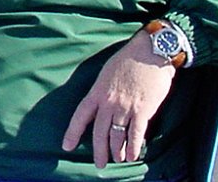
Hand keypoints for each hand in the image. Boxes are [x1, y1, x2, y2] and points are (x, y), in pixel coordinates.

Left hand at [61, 30, 176, 167]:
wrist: (150, 52)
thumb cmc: (129, 58)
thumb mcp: (107, 72)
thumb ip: (103, 90)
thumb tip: (102, 104)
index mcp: (97, 91)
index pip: (80, 115)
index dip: (73, 132)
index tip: (66, 146)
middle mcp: (109, 102)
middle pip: (100, 132)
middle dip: (99, 151)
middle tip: (100, 164)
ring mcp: (125, 107)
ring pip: (117, 137)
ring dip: (117, 151)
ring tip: (117, 159)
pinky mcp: (143, 110)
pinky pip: (136, 134)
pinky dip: (134, 147)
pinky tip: (133, 156)